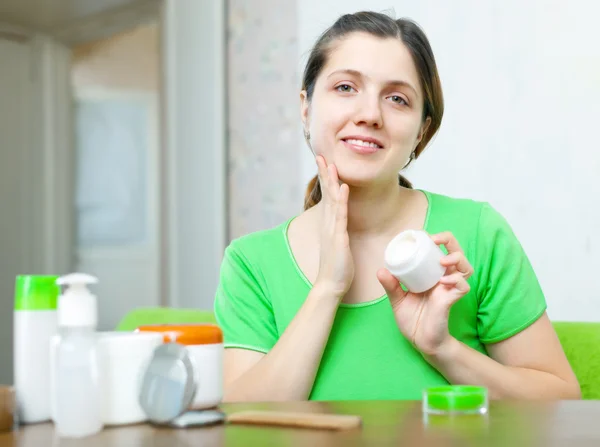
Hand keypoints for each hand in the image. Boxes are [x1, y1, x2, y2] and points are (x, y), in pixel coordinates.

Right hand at [314, 155, 354, 299]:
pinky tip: (343, 187)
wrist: (329, 285)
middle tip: (321, 155)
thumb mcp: (338, 245)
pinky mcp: (338, 238)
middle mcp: (327, 224)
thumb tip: (341, 225)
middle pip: (325, 193)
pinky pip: (340, 215)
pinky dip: (341, 200)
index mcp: (328, 224)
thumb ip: (338, 232)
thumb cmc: (336, 268)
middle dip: (324, 174)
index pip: (327, 197)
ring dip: (331, 181)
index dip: (326, 179)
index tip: (325, 163)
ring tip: (331, 163)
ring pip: (331, 200)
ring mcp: (331, 230)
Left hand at [377, 232, 473, 355]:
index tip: (421, 235)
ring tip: (442, 260)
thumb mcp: (397, 300)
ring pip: (465, 267)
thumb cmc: (412, 319)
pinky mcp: (453, 300)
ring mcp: (450, 289)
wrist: (421, 341)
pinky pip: (462, 286)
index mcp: (431, 275)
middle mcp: (443, 278)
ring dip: (456, 258)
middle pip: (456, 252)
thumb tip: (381, 270)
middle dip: (449, 241)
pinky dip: (455, 280)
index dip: (434, 239)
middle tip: (435, 240)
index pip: (438, 250)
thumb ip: (391, 286)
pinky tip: (443, 281)